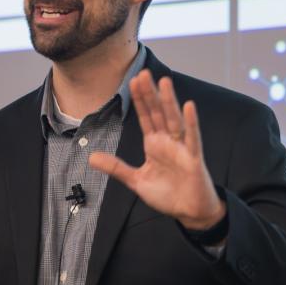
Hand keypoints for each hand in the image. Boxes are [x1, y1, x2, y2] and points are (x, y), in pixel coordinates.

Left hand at [89, 70, 225, 230]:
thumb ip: (116, 167)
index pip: (145, 117)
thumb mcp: (136, 180)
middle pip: (157, 113)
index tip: (132, 80)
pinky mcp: (193, 158)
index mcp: (155, 144)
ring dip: (169, 101)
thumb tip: (92, 157)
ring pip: (174, 119)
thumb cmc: (168, 194)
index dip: (139, 99)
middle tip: (143, 72)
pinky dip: (191, 122)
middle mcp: (168, 141)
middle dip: (150, 94)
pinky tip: (188, 107)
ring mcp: (181, 147)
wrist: (189, 211)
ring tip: (164, 82)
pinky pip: (192, 138)